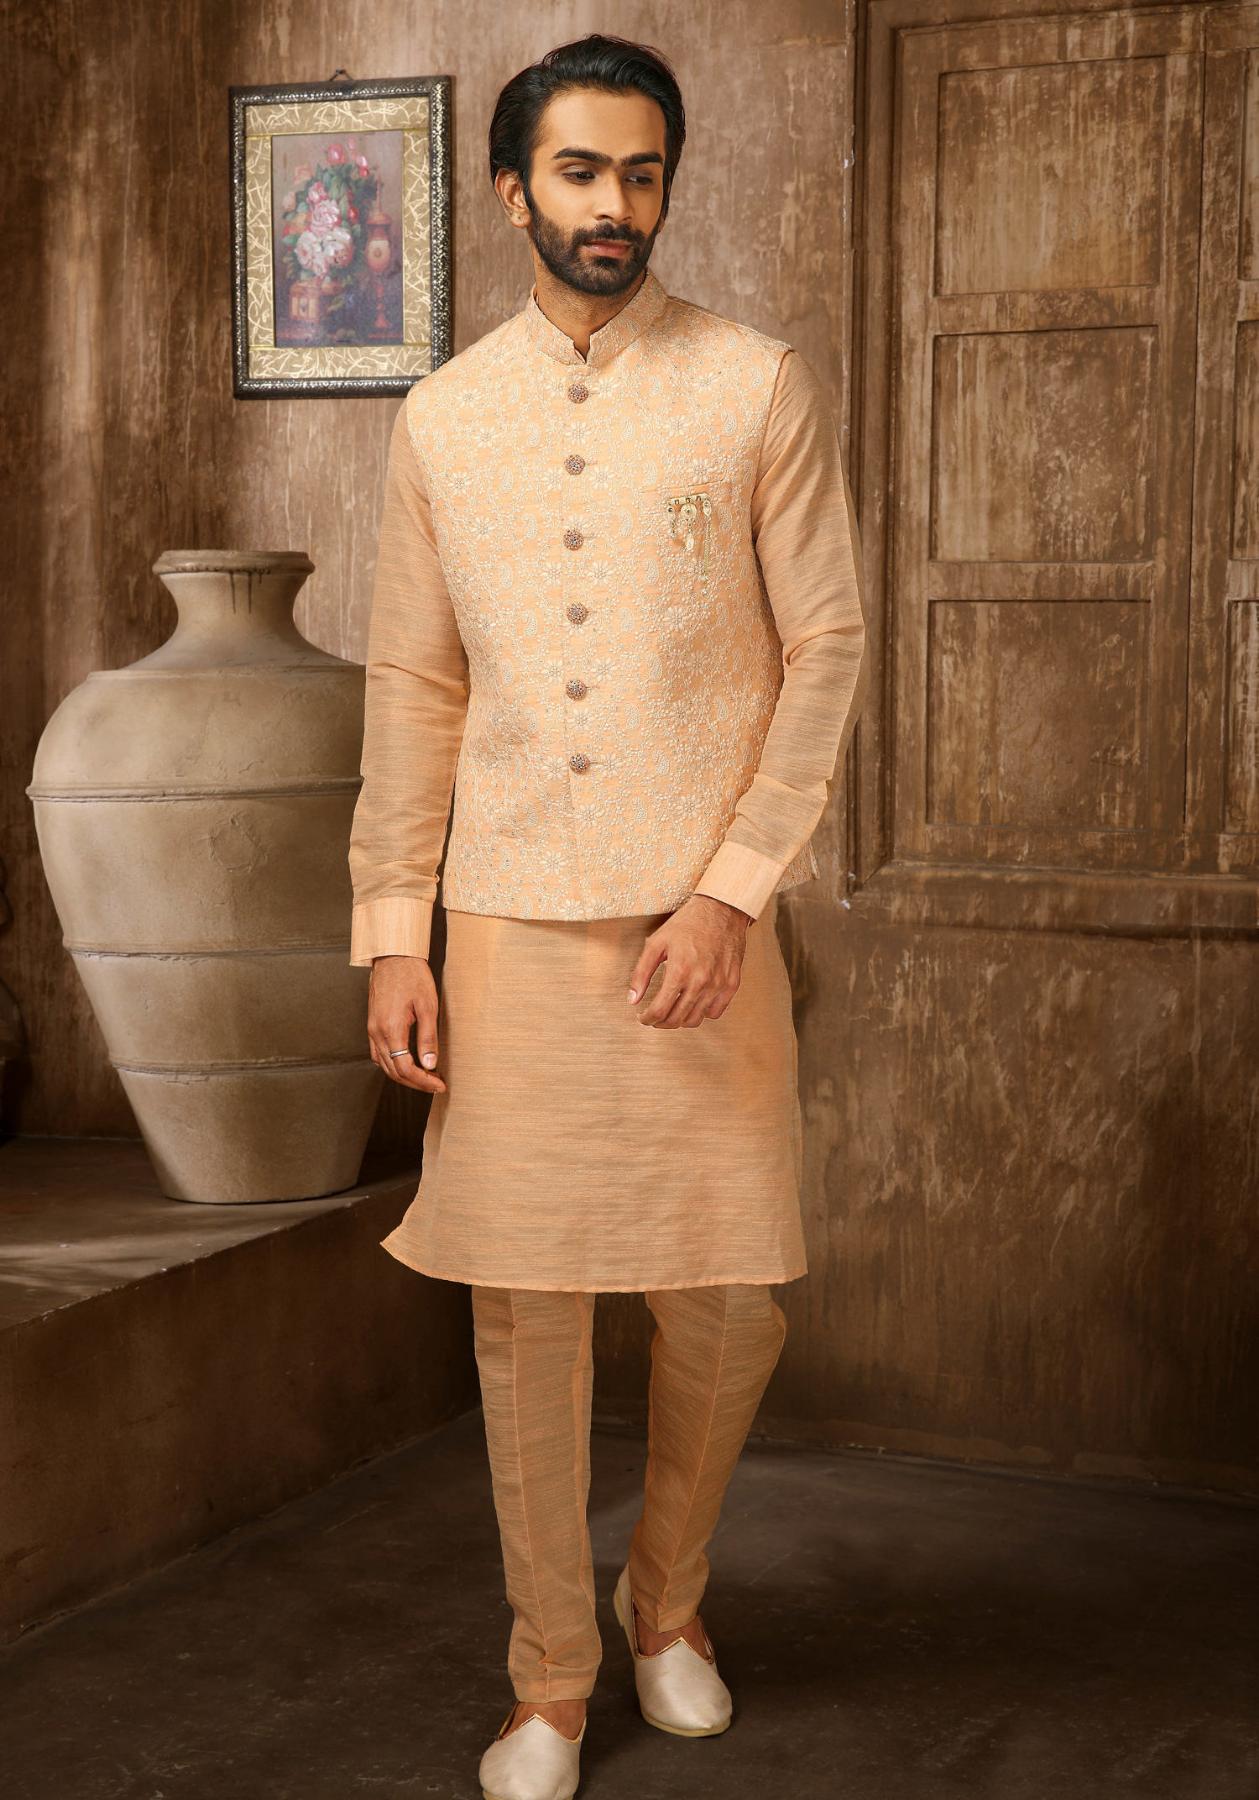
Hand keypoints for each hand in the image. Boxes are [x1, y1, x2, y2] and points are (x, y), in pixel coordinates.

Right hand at [367, 954, 447, 1091]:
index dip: (423, 1081)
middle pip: (393, 1071)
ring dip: (404, 1075)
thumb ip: (428, 1038)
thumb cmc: (412, 976)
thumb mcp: (428, 1006)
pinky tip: (407, 1062)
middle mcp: (377, 1032)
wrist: (393, 956)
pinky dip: (393, 1064)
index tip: (439, 1085)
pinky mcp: (372, 1024)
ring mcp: (372, 1029)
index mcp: (391, 1029)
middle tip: (436, 1085)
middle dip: (415, 1082)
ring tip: (425, 1077)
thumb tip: (430, 1065)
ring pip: (384, 1064)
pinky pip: (379, 1053)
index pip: (405, 1068)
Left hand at [626, 894, 751, 1027]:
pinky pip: (715, 1012)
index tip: (643, 1017)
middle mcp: (700, 981)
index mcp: (680, 970)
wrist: (721, 910)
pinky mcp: (731, 984)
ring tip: (672, 1010)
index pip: (660, 1010)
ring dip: (680, 1020)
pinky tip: (693, 1003)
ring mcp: (718, 984)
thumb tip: (632, 999)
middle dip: (661, 1022)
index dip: (647, 1018)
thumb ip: (641, 973)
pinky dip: (702, 1013)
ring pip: (696, 1019)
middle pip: (676, 1019)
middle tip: (655, 1016)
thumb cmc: (688, 923)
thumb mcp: (657, 943)